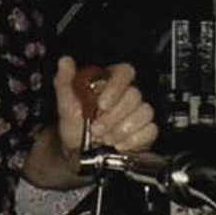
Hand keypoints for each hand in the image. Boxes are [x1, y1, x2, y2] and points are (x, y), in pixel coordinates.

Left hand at [54, 54, 157, 168]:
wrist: (79, 153)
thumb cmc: (75, 125)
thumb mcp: (66, 103)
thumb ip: (65, 81)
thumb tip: (65, 61)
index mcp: (110, 82)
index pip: (125, 72)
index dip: (116, 87)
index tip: (101, 104)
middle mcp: (127, 94)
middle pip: (134, 95)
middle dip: (113, 117)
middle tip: (96, 128)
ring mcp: (139, 112)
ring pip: (144, 112)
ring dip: (122, 130)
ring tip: (106, 138)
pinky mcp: (146, 130)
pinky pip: (150, 130)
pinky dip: (134, 140)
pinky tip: (119, 144)